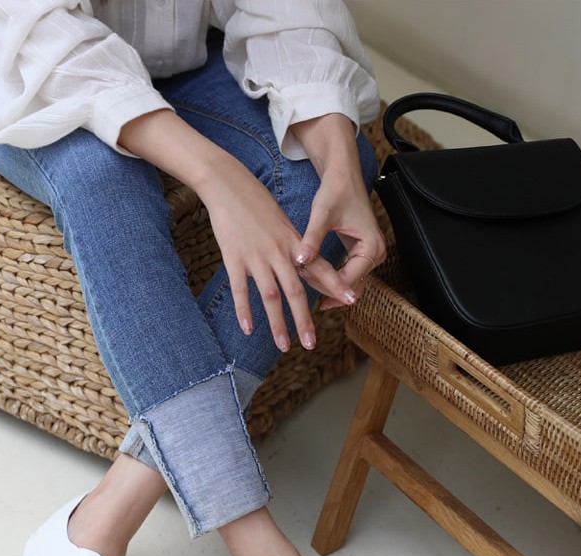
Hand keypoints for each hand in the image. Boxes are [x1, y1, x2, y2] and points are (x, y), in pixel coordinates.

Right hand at [119, 110, 352, 350]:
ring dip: (277, 324)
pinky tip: (248, 329)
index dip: (336, 285)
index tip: (352, 301)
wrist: (228, 184)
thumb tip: (304, 265)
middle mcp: (278, 252)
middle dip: (305, 320)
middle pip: (296, 291)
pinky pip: (240, 290)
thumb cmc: (256, 203)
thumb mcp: (281, 222)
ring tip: (283, 346)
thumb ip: (293, 247)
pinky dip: (244, 310)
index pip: (319, 268)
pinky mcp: (234, 258)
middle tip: (312, 344)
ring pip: (270, 297)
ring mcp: (256, 257)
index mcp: (293, 243)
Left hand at [295, 171, 384, 309]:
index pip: (348, 280)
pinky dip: (331, 279)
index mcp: (372, 247)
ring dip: (327, 284)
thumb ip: (312, 238)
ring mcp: (371, 255)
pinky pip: (348, 275)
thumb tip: (300, 260)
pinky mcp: (362, 254)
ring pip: (350, 284)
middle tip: (299, 277)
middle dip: (324, 286)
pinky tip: (312, 277)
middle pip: (350, 286)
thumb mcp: (322, 214)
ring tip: (304, 277)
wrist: (343, 177)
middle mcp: (377, 254)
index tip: (301, 273)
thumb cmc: (336, 191)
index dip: (323, 282)